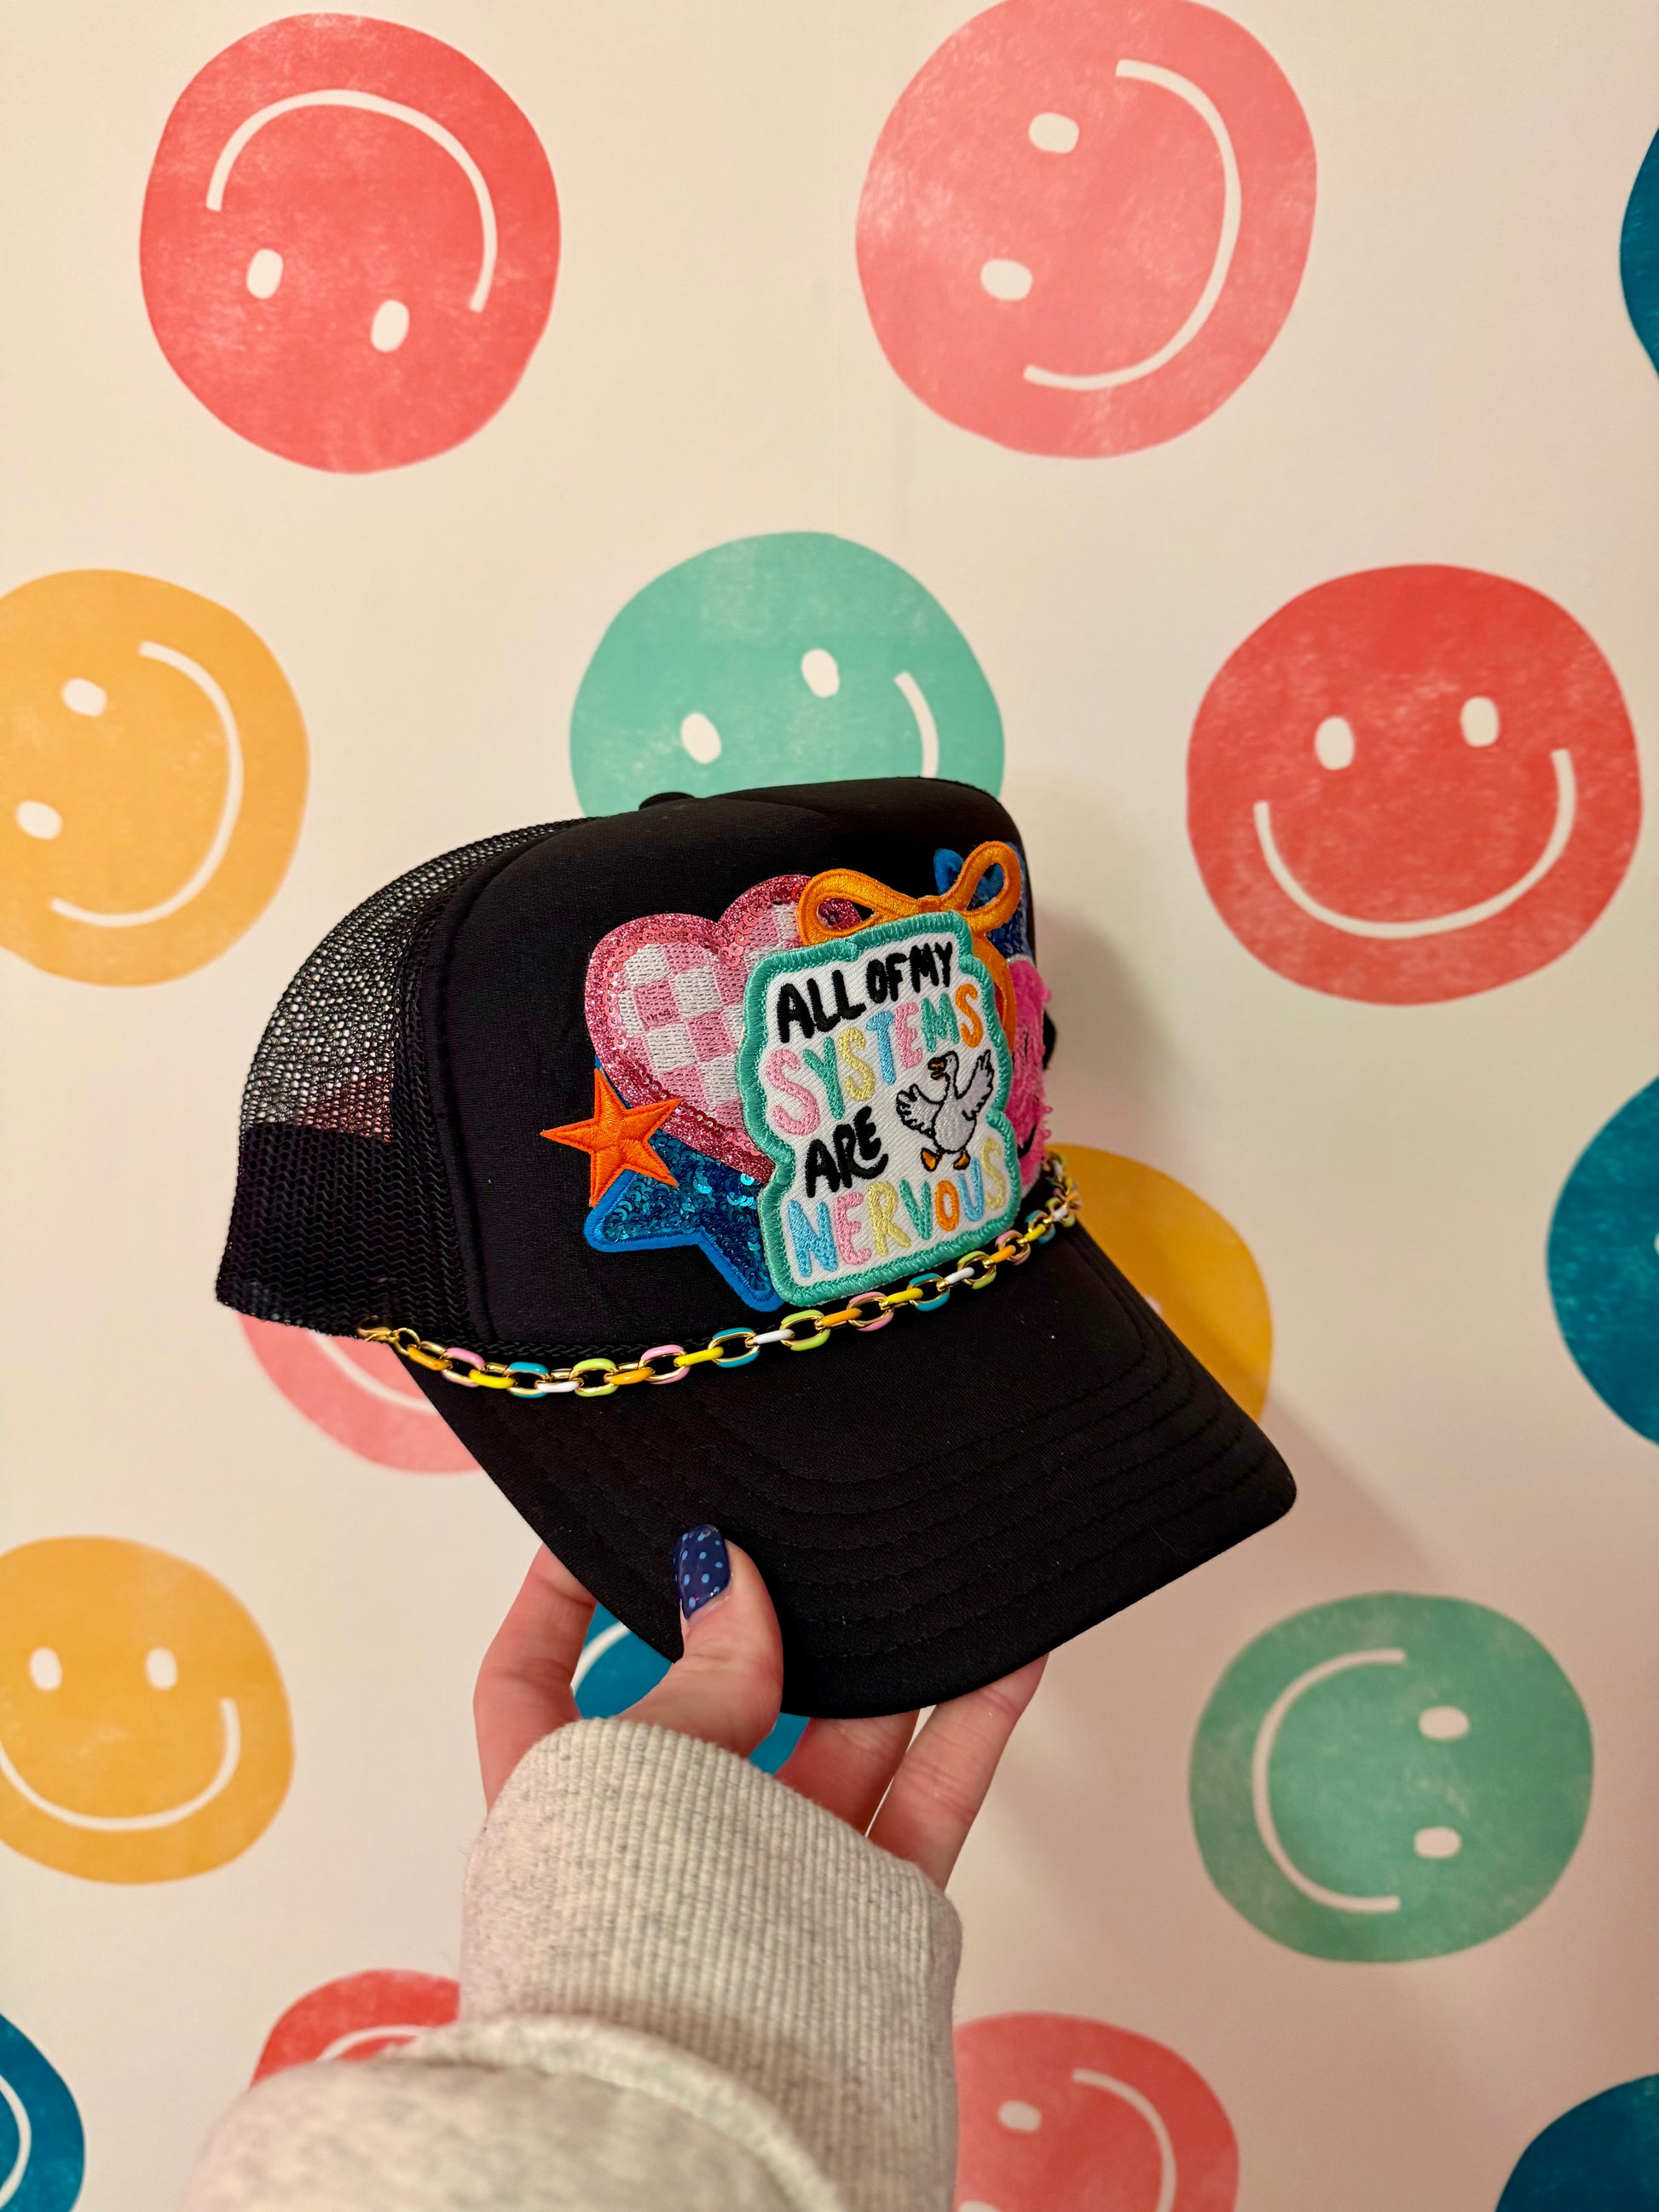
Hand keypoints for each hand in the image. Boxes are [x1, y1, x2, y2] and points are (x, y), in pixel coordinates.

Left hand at [474, 1536, 1045, 1886]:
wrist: (708, 2099)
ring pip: (836, 1742)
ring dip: (883, 1658)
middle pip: (717, 1699)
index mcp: (560, 1800)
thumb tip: (727, 1577)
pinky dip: (966, 1726)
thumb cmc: (626, 1939)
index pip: (532, 1680)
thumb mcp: (642, 1763)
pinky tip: (1002, 1657)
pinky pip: (922, 1801)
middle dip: (763, 1619)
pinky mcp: (857, 1917)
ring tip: (920, 1570)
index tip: (601, 1522)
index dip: (556, 1597)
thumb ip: (700, 1670)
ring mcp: (764, 1877)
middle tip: (799, 1530)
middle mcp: (662, 1839)